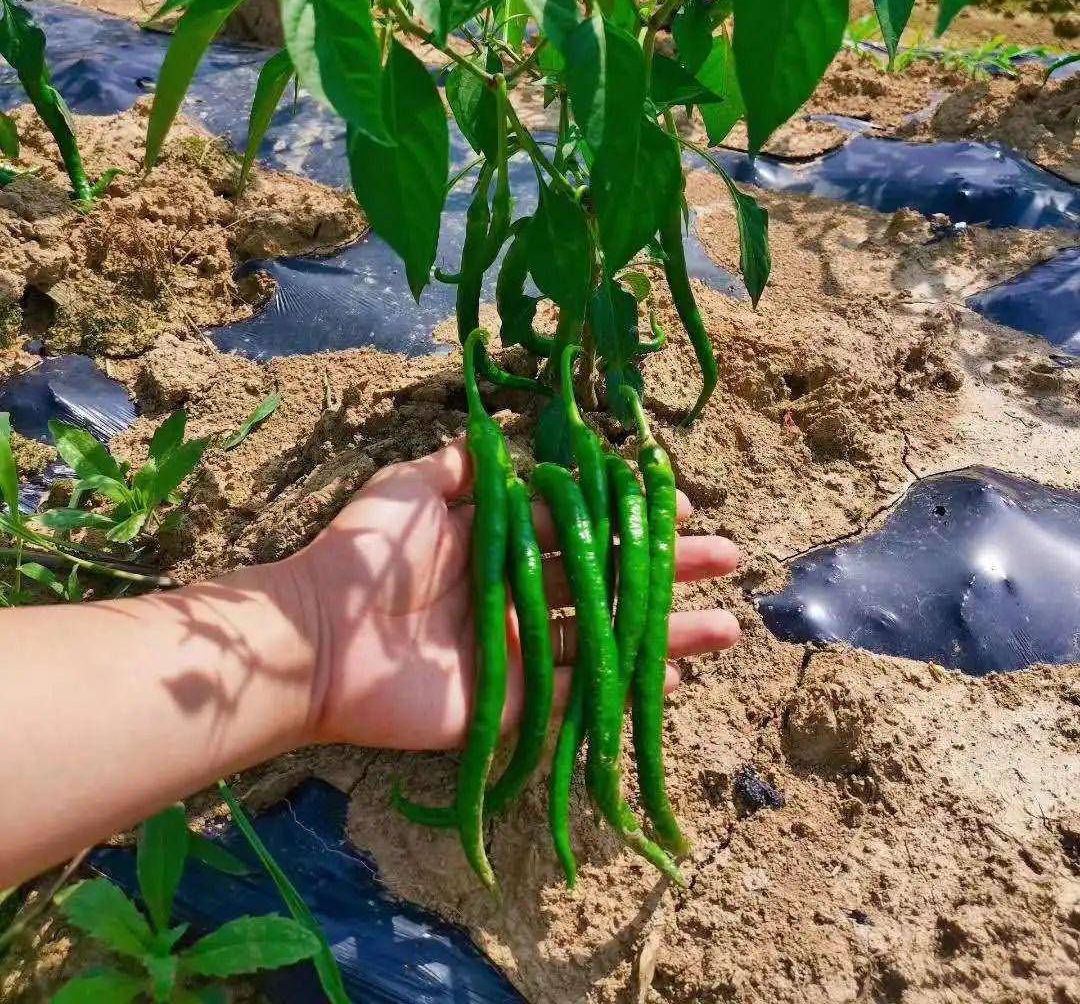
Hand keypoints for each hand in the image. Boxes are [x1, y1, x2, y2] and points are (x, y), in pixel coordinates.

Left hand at [289, 439, 740, 751]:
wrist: (319, 638)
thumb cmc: (364, 554)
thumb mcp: (410, 488)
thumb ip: (461, 466)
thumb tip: (503, 441)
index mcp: (493, 540)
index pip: (575, 521)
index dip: (624, 513)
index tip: (679, 504)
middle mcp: (513, 590)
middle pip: (603, 574)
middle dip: (663, 566)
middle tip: (726, 558)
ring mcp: (515, 647)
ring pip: (604, 632)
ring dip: (664, 627)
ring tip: (728, 624)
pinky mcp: (509, 701)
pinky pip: (577, 690)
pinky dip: (625, 683)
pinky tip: (675, 676)